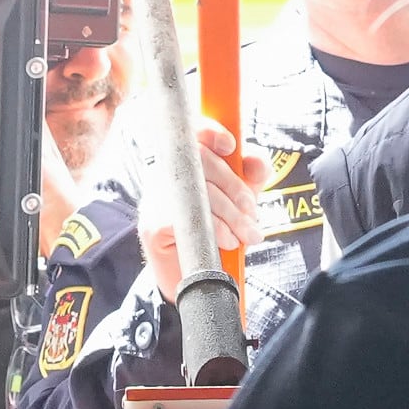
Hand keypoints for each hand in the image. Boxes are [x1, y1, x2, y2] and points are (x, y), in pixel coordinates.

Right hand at [138, 119, 270, 286]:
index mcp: (188, 161)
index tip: (231, 147)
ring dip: (231, 215)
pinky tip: (225, 242)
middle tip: (252, 214)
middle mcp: (167, 174)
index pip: (193, 131)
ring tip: (247, 234)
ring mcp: (155, 198)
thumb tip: (255, 161)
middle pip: (201, 162)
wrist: (193, 277)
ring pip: (198, 191)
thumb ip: (251, 176)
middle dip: (235, 188)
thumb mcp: (241, 199)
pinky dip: (214, 230)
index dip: (211, 131)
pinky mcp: (153, 225)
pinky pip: (188, 218)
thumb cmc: (216, 231)